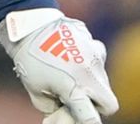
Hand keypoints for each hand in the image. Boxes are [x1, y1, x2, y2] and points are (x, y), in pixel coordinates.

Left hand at [0, 8, 118, 123]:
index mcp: (74, 88)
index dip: (89, 123)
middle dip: (98, 106)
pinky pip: (98, 61)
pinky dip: (89, 64)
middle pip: (110, 104)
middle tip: (80, 98)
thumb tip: (65, 112)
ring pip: (104, 81)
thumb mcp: (35, 89)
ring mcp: (96, 58)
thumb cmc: (29, 60)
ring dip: (92, 83)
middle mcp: (90, 75)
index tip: (86, 121)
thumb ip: (53, 106)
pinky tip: (72, 57)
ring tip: (69, 72)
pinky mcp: (96, 45)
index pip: (90, 117)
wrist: (30, 25)